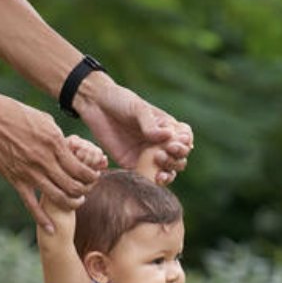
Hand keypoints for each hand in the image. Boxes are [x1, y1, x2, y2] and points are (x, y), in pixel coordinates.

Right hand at [0, 91, 105, 228]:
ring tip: (76, 203)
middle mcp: (45, 160)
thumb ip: (59, 137)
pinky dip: (43, 219)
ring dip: (71, 204)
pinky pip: (31, 205)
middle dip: (85, 191)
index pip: (82, 168)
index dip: (92, 176)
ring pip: (58, 198)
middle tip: (87, 191)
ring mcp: (30, 172)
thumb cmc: (16, 112)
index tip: (94, 176)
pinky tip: (52, 228)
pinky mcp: (15, 179)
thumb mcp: (45, 120)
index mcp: (55, 143)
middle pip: (74, 186)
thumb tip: (69, 147)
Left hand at [74, 77, 191, 183]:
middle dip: (176, 158)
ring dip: (170, 171)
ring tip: (160, 165)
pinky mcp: (134, 164)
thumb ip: (150, 124)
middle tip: (162, 153)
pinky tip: (156, 179)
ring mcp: (148, 155)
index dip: (185, 144)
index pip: (185, 138)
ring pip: (168, 170)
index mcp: (167, 127)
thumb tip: (166, 137)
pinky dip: (156, 180)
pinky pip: (149, 177)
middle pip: (180, 157)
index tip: (175, 143)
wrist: (96, 106)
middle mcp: (161, 142)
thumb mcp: (138, 108)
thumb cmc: (120, 101)